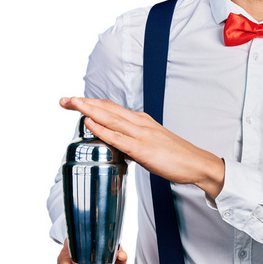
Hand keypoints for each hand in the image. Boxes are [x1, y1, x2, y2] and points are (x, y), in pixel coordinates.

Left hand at [60, 97, 224, 198]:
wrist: (197, 163)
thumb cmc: (176, 156)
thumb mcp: (151, 143)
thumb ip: (132, 140)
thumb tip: (115, 143)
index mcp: (141, 121)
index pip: (112, 107)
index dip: (92, 103)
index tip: (75, 101)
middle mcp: (140, 123)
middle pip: (107, 108)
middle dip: (84, 103)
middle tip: (65, 99)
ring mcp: (141, 135)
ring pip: (110, 118)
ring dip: (89, 109)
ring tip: (73, 104)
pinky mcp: (143, 149)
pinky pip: (118, 137)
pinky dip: (102, 129)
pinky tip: (90, 124)